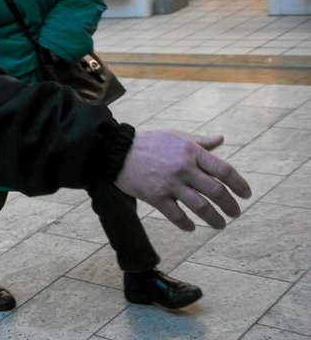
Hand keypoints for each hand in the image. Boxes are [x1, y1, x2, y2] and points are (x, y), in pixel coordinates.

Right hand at [115, 130, 251, 230]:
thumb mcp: (176, 135)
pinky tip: (191, 227)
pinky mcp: (155, 196)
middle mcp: (183, 168)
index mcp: (191, 151)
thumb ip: (200, 141)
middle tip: (235, 214)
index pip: (223, 170)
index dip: (239, 184)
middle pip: (216, 191)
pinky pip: (176, 216)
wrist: (116, 151)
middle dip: (230, 206)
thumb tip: (221, 139)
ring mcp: (169, 183)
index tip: (246, 195)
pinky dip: (186, 224)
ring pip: (200, 207)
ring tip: (220, 225)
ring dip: (214, 219)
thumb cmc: (149, 142)